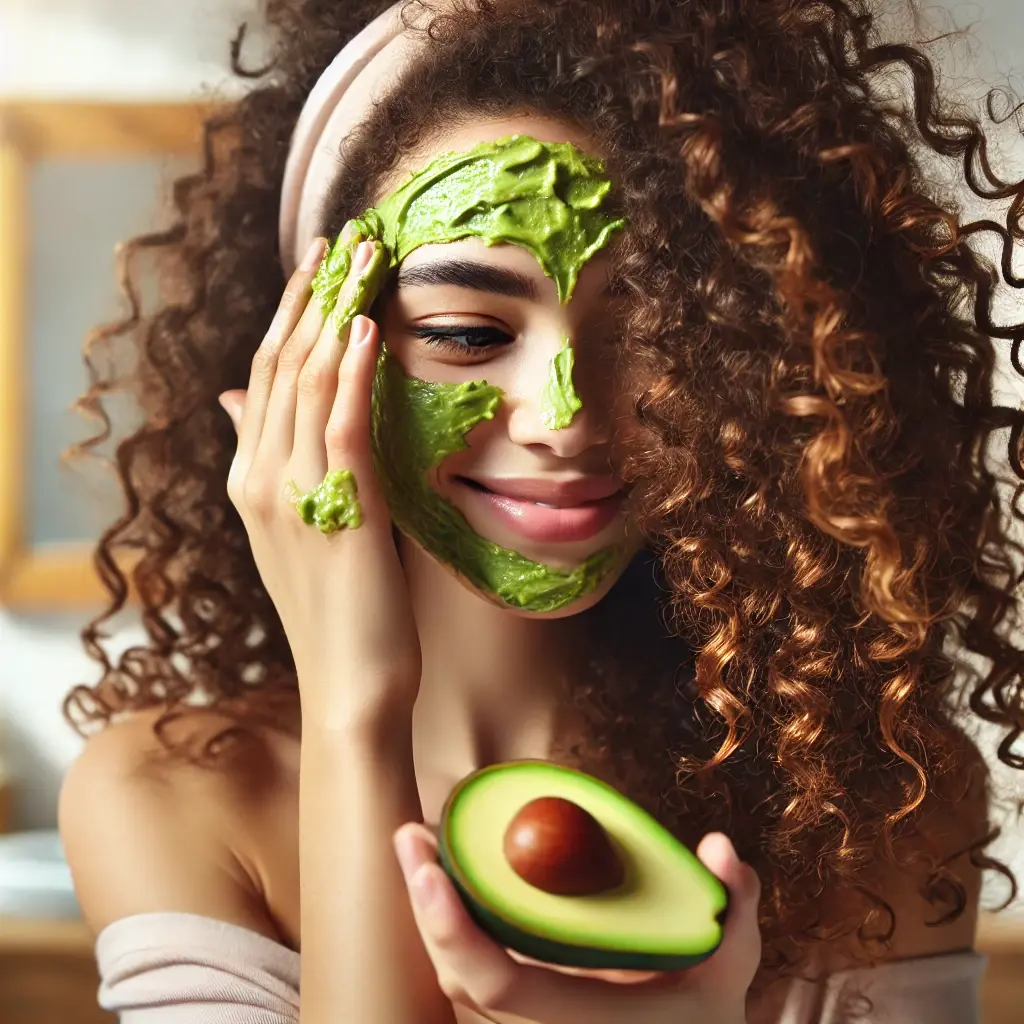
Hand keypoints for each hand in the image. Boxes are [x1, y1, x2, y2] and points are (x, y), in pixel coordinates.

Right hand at [220, 232, 420, 724]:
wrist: (350, 683)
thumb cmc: (334, 609)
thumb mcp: (291, 531)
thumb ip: (267, 464)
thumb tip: (238, 407)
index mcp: (251, 481)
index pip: (264, 378)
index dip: (289, 316)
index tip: (317, 265)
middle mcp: (261, 479)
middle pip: (282, 366)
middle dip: (312, 296)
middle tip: (342, 237)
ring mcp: (294, 494)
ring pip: (307, 384)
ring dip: (335, 314)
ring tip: (360, 258)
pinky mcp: (341, 510)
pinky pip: (340, 424)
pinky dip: (352, 371)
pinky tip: (366, 326)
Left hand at [393, 825, 759, 1023]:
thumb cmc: (703, 1014)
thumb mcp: (730, 964)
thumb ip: (735, 906)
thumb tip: (720, 849)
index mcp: (591, 1023)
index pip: (502, 985)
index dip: (455, 931)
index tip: (430, 870)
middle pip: (458, 980)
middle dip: (425, 907)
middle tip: (410, 835)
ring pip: (456, 980)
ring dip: (429, 913)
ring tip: (419, 845)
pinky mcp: (519, 1016)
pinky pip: (471, 974)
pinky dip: (451, 927)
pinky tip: (446, 877)